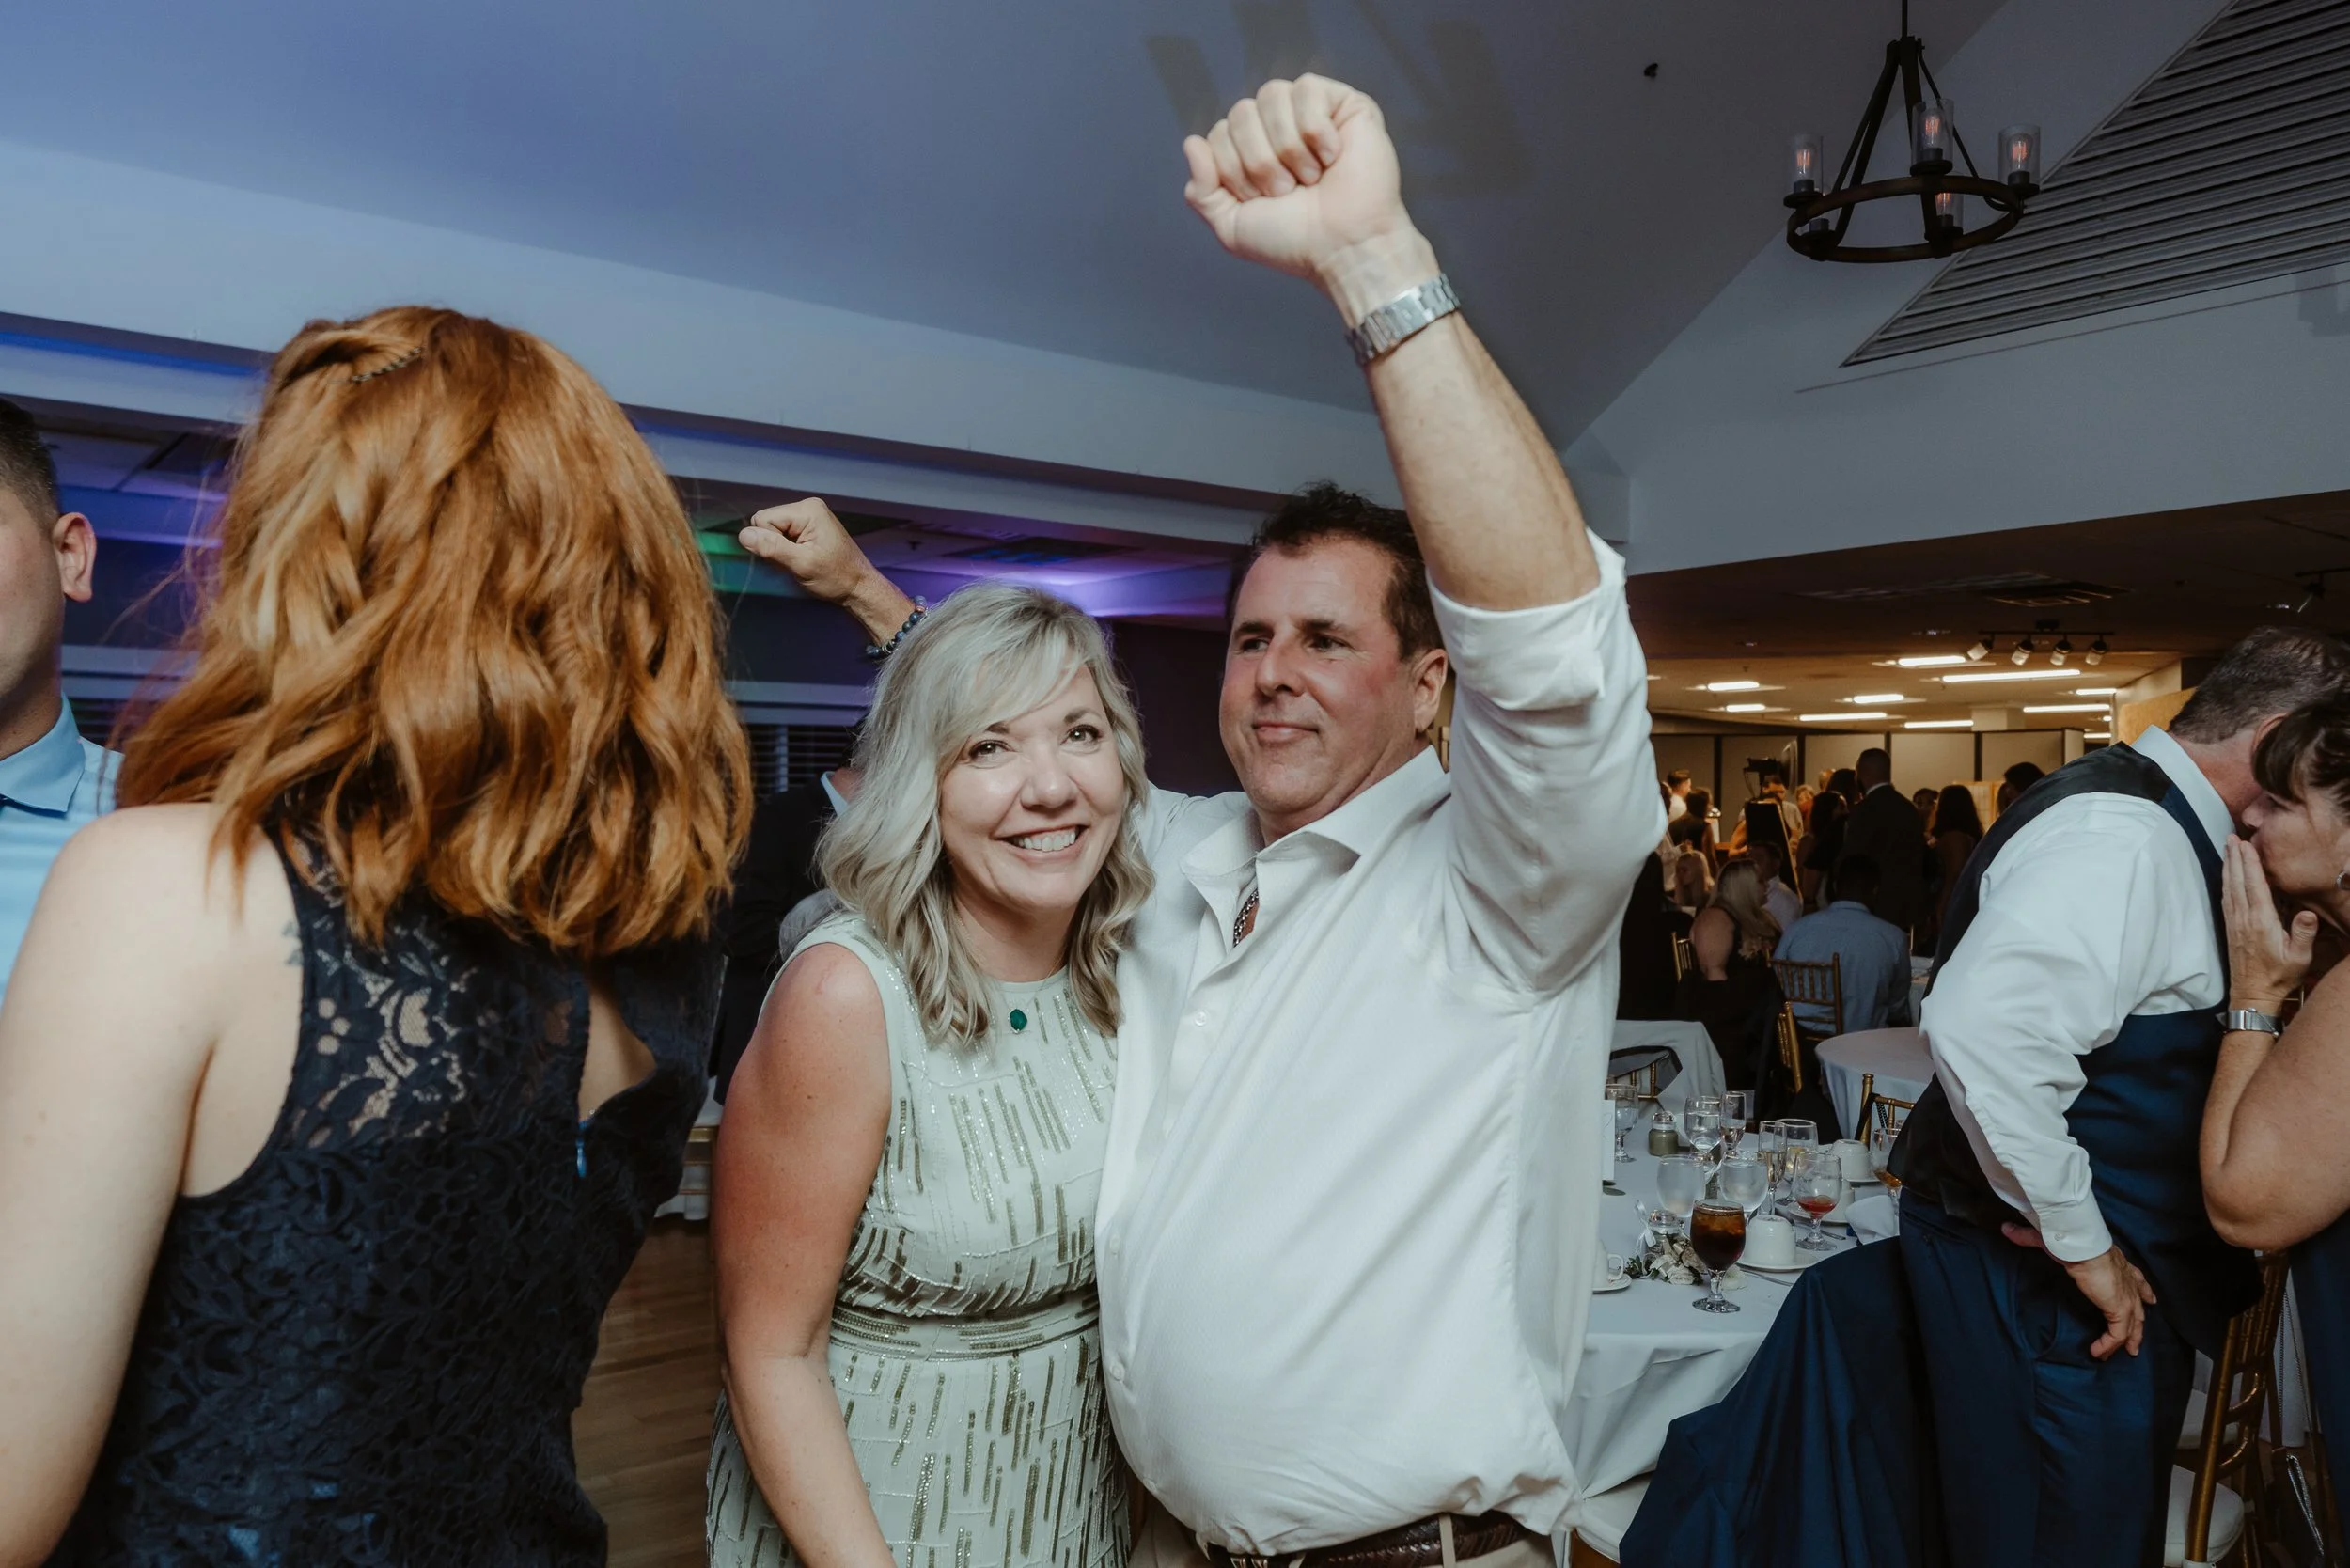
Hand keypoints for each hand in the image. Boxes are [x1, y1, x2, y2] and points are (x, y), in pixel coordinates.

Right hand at [739, 499, 916, 645]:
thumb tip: (744, 535)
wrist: (858, 588)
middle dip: (773, 546)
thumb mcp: (802, 565)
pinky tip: (802, 560)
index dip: (768, 542)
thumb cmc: (836, 578)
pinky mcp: (807, 528)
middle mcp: (806, 507)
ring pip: (771, 532)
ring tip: (801, 562)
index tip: (790, 558)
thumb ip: (773, 548)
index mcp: (807, 510)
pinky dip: (786, 552)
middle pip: (766, 523)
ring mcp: (808, 517)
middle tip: (795, 562)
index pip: (762, 519)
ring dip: (779, 551)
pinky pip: (781, 536)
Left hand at [1181, 76, 1429, 314]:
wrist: (1343, 247)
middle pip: (1241, 112)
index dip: (1233, 169)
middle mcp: (1277, 128)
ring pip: (1271, 95)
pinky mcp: (1344, 103)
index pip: (1218, 133)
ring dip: (1287, 147)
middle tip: (1287, 191)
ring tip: (1310, 177)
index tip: (1261, 200)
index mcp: (1250, 152)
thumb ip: (1201, 190)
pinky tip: (1333, 156)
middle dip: (1259, 161)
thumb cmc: (1294, 242)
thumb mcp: (1231, 227)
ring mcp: (1310, 113)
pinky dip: (1316, 130)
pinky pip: (1307, 89)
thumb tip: (1191, 142)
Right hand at [2003, 1225, 2154, 1359]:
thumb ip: (2030, 1238)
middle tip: (2137, 1340)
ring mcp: (2126, 1298)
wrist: (2083, 1247)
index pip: (2136, 1280)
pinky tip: (2099, 1353)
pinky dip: (2109, 1345)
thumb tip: (2007, 1229)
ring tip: (2126, 1353)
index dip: (2143, 1290)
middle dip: (2140, 1325)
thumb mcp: (2052, 1242)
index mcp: (2119, 1266)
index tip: (2150, 1299)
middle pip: (2140, 1308)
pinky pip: (2117, 1335)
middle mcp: (2128, 1282)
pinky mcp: (2120, 1310)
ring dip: (2130, 1340)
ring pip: (2134, 1325)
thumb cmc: (2072, 1242)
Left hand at [2225, 834, 2316, 1012]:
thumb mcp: (2299, 958)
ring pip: (2229, 887)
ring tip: (2227, 847)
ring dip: (2228, 866)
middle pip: (2238, 881)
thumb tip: (2308, 913)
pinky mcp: (2230, 928)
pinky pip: (2226, 899)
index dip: (2250, 864)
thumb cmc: (2279, 976)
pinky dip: (2226, 882)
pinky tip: (2227, 874)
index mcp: (2261, 922)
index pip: (2254, 886)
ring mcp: (2235, 922)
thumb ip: (2303, 934)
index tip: (2246, 845)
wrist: (2252, 995)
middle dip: (2235, 857)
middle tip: (2232, 836)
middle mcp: (2244, 918)